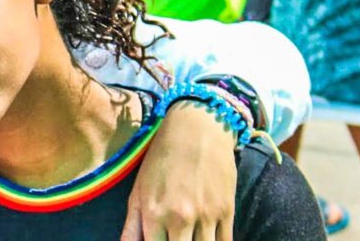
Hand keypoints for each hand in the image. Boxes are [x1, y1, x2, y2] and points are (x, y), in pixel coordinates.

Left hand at [122, 103, 236, 240]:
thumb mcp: (139, 191)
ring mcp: (206, 216)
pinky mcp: (227, 211)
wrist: (198, 129)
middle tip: (175, 239)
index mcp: (154, 213)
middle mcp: (180, 218)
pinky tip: (206, 239)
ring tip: (189, 238)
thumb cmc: (162, 159)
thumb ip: (132, 227)